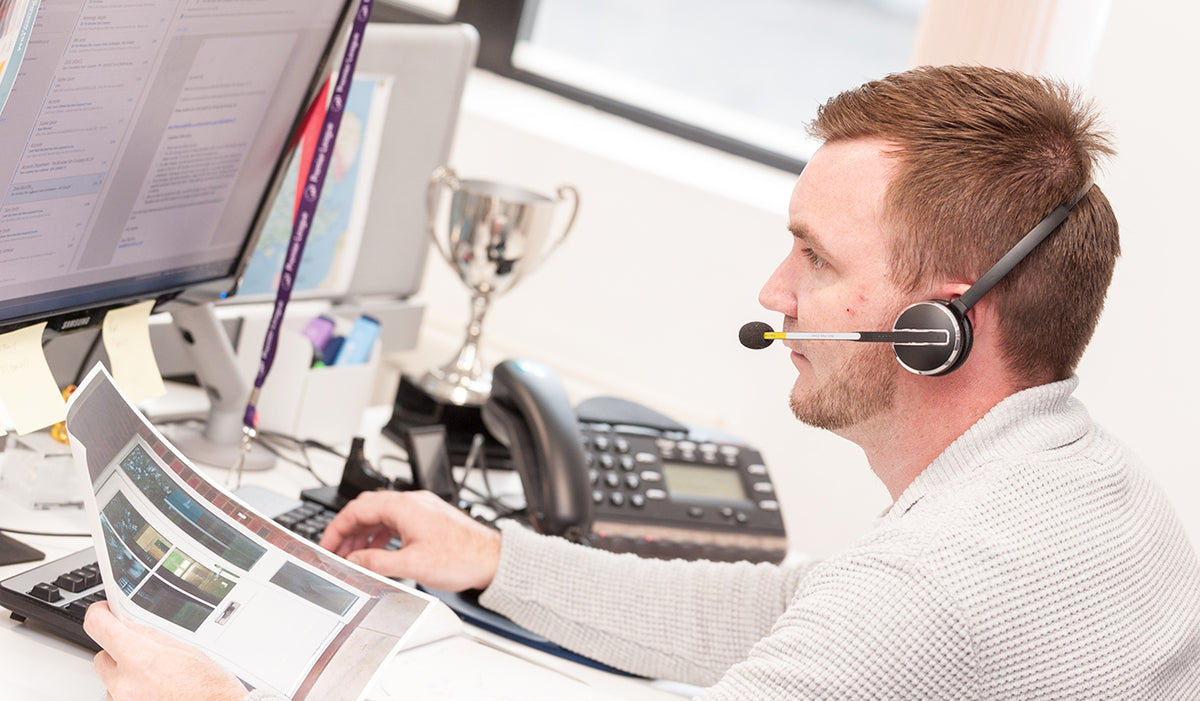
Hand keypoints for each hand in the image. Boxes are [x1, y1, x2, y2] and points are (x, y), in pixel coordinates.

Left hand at [83, 601, 245, 700]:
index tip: (105, 610)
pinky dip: (131, 690)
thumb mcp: (185, 650)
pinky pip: (118, 695)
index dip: (100, 614)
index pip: (99, 627)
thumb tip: (129, 626)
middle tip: (142, 649)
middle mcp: (125, 684)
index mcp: (140, 659)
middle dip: (118, 649)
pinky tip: (154, 689)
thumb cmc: (210, 688)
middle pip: (102, 655)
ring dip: (125, 672)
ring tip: (156, 676)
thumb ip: (150, 637)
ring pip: (110, 678)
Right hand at [319, 489, 501, 590]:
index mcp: (404, 506)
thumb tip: (351, 562)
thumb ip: (375, 562)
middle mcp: (412, 502)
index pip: (356, 509)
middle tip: (336, 552)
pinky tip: (378, 552)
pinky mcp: (429, 519)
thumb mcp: (411, 564)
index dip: (336, 528)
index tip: (326, 545)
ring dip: (364, 535)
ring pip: (381, 516)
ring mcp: (421, 509)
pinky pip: (396, 522)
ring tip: (353, 556)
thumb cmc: (462, 557)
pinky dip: (381, 536)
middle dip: (347, 531)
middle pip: (367, 509)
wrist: (493, 559)